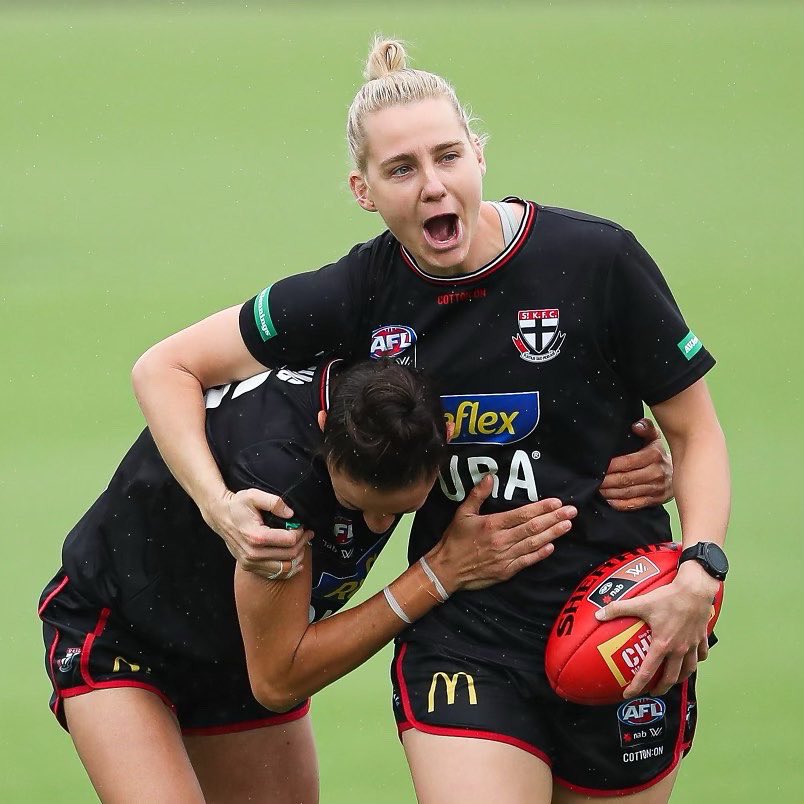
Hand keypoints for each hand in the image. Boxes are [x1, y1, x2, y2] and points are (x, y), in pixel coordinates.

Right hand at [202, 488, 311, 578]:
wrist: (219, 516)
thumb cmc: (237, 505)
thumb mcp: (254, 495)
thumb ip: (274, 502)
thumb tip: (291, 514)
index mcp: (256, 536)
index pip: (289, 540)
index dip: (300, 533)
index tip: (302, 526)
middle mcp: (253, 553)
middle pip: (289, 555)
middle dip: (302, 543)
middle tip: (307, 534)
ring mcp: (250, 562)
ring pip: (284, 568)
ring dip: (297, 558)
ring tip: (303, 546)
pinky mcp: (249, 566)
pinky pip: (274, 574)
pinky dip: (287, 570)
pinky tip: (295, 562)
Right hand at [426, 474, 576, 592]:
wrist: (446, 570)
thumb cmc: (454, 540)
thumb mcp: (462, 513)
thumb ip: (478, 495)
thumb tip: (491, 476)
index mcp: (492, 525)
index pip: (522, 514)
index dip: (541, 508)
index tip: (557, 502)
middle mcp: (501, 540)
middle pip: (533, 528)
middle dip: (554, 519)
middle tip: (572, 511)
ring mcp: (505, 557)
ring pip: (533, 544)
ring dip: (552, 534)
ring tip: (567, 526)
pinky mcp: (506, 571)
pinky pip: (527, 561)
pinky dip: (540, 554)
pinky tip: (552, 547)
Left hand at [595, 561, 720, 696]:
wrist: (695, 590)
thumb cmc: (668, 598)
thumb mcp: (640, 603)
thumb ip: (617, 609)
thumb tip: (598, 614)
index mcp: (662, 645)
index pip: (647, 672)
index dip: (637, 686)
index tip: (629, 694)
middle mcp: (679, 650)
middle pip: (670, 677)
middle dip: (661, 688)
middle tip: (652, 692)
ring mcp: (692, 645)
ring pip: (688, 670)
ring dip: (680, 678)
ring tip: (672, 680)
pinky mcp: (702, 638)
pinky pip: (702, 655)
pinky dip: (697, 661)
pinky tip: (692, 661)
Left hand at [599, 418, 672, 509]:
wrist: (680, 471)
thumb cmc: (657, 452)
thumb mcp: (654, 436)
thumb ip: (646, 427)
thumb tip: (636, 426)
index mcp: (654, 455)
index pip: (628, 462)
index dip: (612, 465)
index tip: (598, 467)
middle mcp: (657, 472)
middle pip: (626, 479)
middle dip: (607, 481)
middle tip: (593, 480)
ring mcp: (657, 488)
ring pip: (628, 493)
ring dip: (610, 493)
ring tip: (597, 490)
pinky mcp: (656, 500)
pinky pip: (635, 504)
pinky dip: (620, 504)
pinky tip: (609, 501)